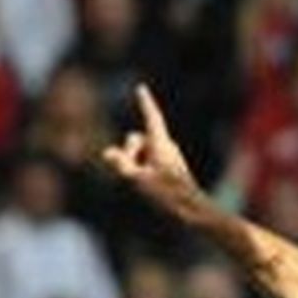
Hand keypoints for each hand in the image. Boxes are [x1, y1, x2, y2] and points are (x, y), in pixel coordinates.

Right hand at [102, 85, 196, 209]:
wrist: (190, 209)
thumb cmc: (167, 194)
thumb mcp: (138, 179)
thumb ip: (120, 164)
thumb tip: (107, 152)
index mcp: (161, 144)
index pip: (151, 117)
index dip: (145, 103)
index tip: (141, 88)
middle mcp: (165, 146)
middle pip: (136, 137)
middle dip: (128, 151)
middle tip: (132, 172)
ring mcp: (167, 156)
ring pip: (140, 150)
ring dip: (134, 162)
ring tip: (142, 182)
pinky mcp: (167, 166)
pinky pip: (146, 160)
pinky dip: (140, 167)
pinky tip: (147, 185)